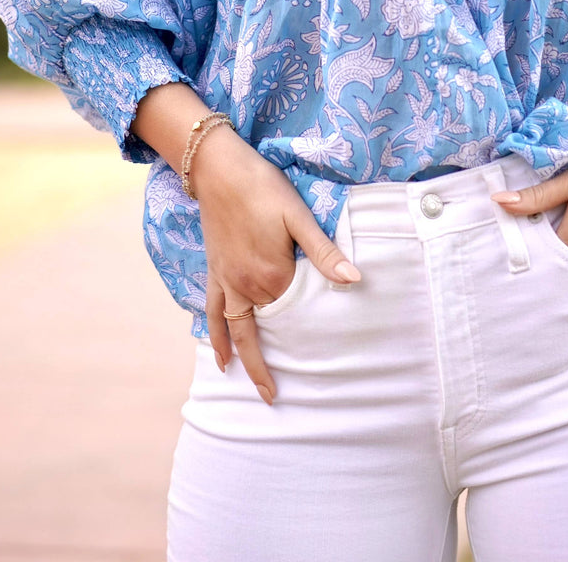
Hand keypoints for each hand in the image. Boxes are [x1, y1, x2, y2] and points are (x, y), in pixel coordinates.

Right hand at [194, 128, 360, 403]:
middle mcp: (244, 287)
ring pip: (233, 330)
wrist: (218, 168)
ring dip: (241, 358)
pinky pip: (212, 312)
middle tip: (273, 399)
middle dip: (264, 367)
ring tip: (248, 383)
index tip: (318, 368)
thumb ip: (324, 252)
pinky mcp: (214, 271)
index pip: (293, 316)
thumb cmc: (263, 187)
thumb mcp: (298, 217)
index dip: (306, 336)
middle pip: (260, 333)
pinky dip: (215, 335)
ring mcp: (226, 281)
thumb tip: (355, 280)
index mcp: (270, 277)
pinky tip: (218, 350)